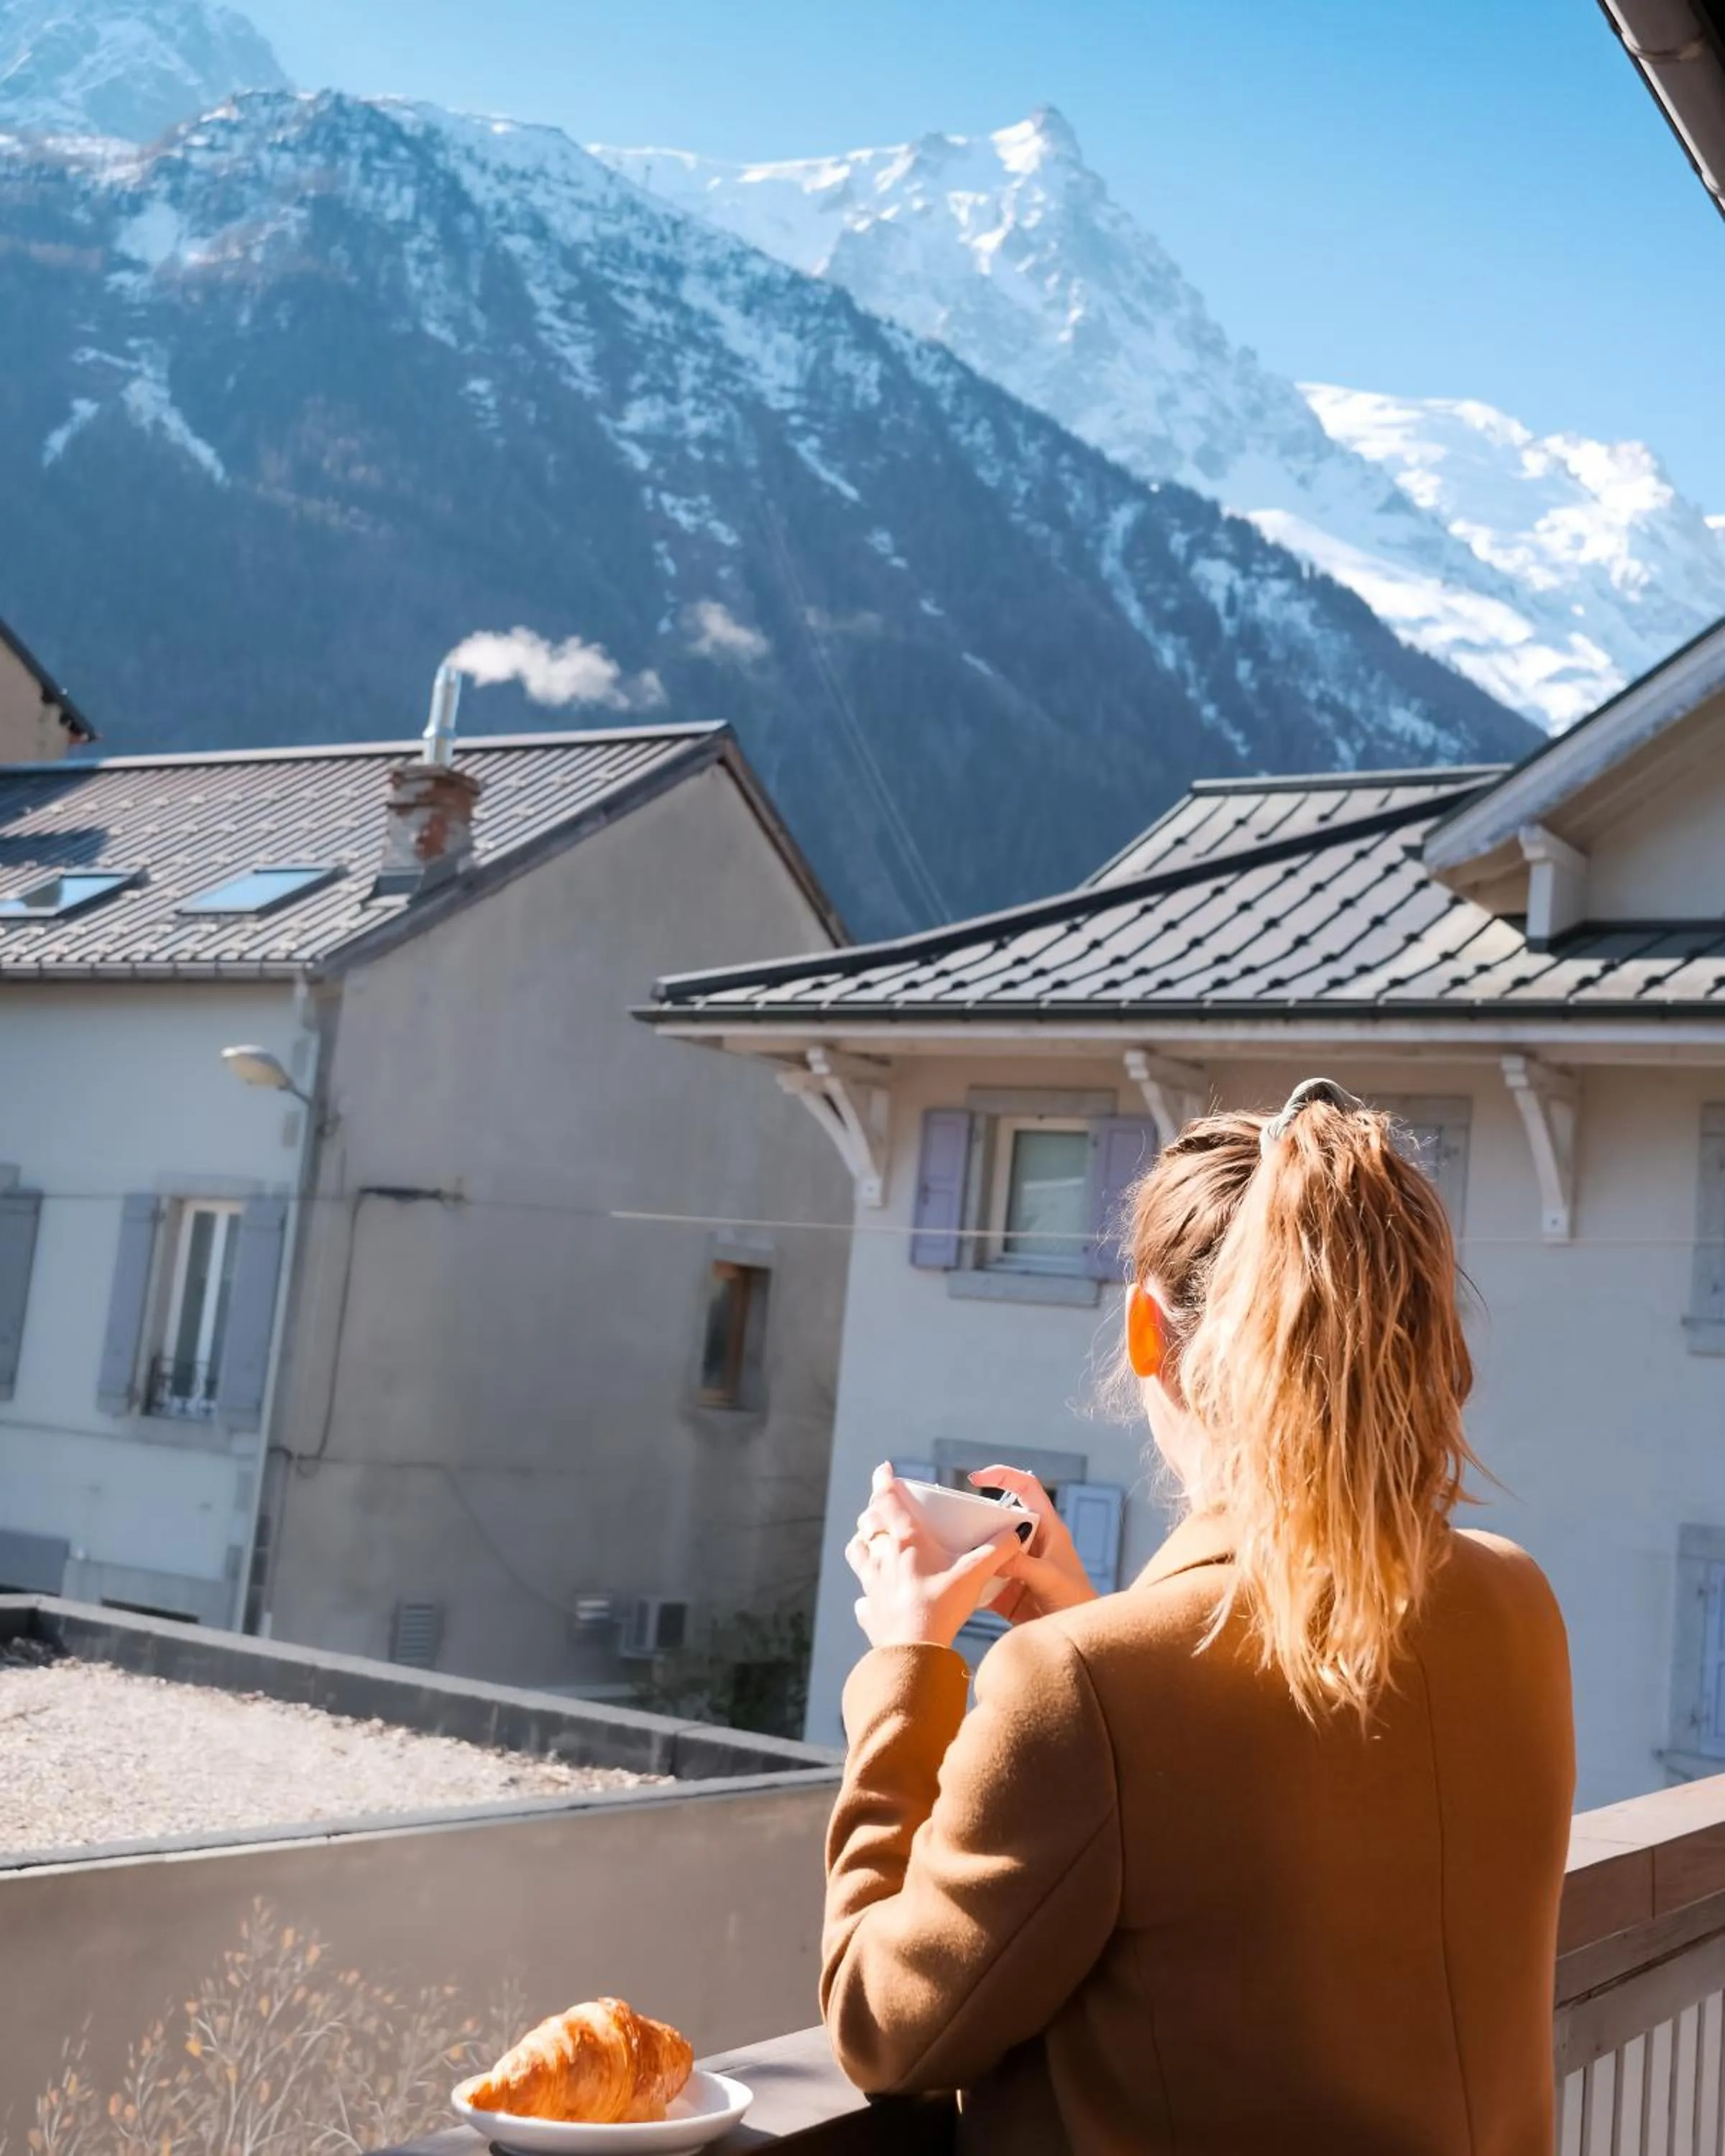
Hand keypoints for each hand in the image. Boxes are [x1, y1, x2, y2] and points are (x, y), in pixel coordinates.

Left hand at [845, 1464, 1019, 1649]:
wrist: (915, 1652)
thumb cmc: (941, 1608)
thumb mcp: (974, 1575)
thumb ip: (996, 1551)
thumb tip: (1015, 1533)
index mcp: (906, 1541)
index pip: (888, 1499)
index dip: (883, 1480)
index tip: (883, 1468)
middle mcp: (882, 1557)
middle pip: (869, 1524)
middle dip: (874, 1512)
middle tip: (883, 1509)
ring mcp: (871, 1585)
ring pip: (857, 1554)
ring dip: (863, 1545)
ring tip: (871, 1545)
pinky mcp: (869, 1612)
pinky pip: (862, 1598)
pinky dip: (867, 1593)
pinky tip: (876, 1598)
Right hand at [967, 1466, 1099, 1623]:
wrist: (1077, 1640)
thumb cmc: (1077, 1603)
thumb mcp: (1050, 1579)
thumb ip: (1020, 1564)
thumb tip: (989, 1555)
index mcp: (1048, 1529)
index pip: (1027, 1488)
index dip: (1003, 1476)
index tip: (976, 1478)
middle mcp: (1031, 1544)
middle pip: (1000, 1519)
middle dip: (978, 1519)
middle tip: (956, 1527)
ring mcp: (1018, 1566)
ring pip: (989, 1549)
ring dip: (973, 1551)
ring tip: (952, 1555)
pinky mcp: (1007, 1590)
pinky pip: (984, 1579)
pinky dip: (972, 1580)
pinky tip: (959, 1583)